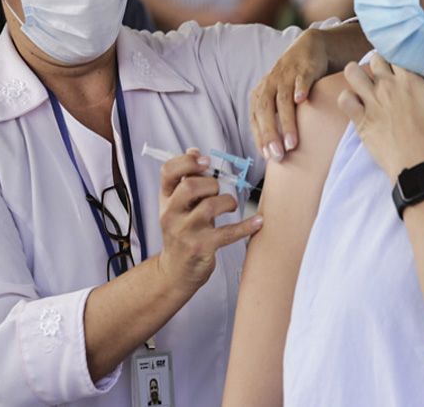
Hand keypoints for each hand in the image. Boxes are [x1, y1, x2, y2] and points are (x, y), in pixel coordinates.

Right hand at [157, 149, 263, 294]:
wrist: (174, 272)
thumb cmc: (181, 233)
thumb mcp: (177, 206)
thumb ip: (186, 180)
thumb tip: (194, 151)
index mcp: (165, 200)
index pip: (168, 172)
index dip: (187, 162)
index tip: (205, 161)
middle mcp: (171, 214)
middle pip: (190, 187)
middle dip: (211, 183)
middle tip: (217, 191)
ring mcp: (185, 232)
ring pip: (210, 206)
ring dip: (227, 202)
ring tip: (230, 206)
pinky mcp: (201, 247)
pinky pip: (228, 233)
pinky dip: (246, 226)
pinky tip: (258, 222)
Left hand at [250, 29, 328, 161]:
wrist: (308, 49)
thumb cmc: (292, 82)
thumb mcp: (277, 99)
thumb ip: (273, 121)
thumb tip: (271, 154)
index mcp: (261, 95)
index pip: (256, 119)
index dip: (261, 138)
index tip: (268, 157)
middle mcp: (270, 85)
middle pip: (265, 111)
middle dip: (270, 134)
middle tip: (278, 155)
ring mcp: (287, 76)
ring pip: (283, 100)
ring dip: (286, 122)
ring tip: (292, 143)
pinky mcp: (304, 68)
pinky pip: (301, 79)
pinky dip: (300, 88)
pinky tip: (302, 100)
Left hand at [338, 54, 423, 180]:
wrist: (417, 161)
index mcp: (408, 79)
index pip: (396, 54)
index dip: (397, 58)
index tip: (399, 65)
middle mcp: (386, 86)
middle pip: (375, 59)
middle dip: (379, 62)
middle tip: (383, 72)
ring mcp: (371, 101)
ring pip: (353, 72)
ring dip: (356, 73)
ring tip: (362, 80)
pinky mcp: (360, 119)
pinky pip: (344, 99)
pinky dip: (347, 98)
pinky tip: (355, 102)